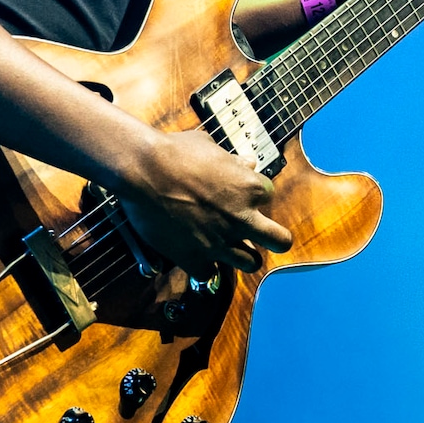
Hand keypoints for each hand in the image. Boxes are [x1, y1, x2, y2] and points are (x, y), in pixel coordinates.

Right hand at [118, 128, 293, 274]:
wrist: (143, 170)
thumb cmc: (175, 151)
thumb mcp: (210, 147)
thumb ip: (233, 161)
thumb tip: (247, 164)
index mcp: (251, 188)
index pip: (269, 197)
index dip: (255, 196)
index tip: (240, 195)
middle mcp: (242, 218)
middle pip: (280, 241)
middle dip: (274, 239)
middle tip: (261, 236)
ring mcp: (220, 242)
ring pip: (251, 263)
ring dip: (242, 256)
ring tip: (229, 248)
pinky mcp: (194, 258)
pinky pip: (209, 275)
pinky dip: (204, 268)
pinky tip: (196, 257)